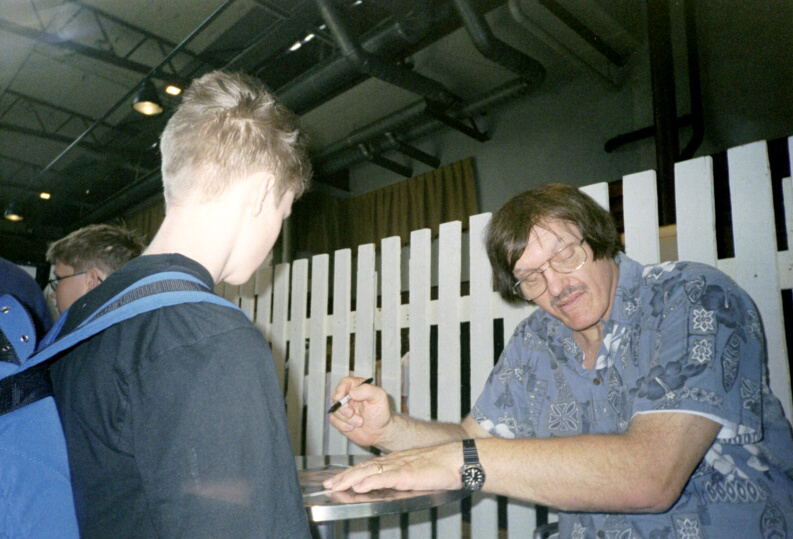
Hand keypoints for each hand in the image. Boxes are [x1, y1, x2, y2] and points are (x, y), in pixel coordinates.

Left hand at [322, 443, 462, 493]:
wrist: (456, 460)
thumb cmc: (441, 466)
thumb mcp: (416, 470)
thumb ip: (401, 476)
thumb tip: (389, 484)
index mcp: (395, 460)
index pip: (368, 466)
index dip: (350, 473)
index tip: (336, 479)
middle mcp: (393, 461)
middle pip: (363, 468)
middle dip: (343, 476)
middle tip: (328, 484)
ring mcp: (399, 466)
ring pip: (369, 472)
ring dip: (350, 479)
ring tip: (335, 485)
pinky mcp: (406, 474)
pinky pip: (384, 478)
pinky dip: (369, 481)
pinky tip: (359, 486)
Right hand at [328, 376, 392, 447]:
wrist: (380, 431)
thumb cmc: (381, 412)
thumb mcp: (379, 397)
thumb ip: (367, 390)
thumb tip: (351, 392)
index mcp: (358, 386)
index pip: (345, 382)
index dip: (340, 389)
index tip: (339, 398)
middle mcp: (348, 395)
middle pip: (336, 396)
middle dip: (343, 408)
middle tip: (352, 414)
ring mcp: (343, 407)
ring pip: (334, 410)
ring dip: (346, 419)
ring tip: (359, 423)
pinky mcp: (340, 418)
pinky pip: (333, 420)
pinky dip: (342, 425)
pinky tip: (352, 427)